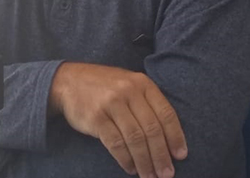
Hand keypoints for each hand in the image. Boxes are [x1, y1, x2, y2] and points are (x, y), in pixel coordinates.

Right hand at [49, 63, 187, 177]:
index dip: (175, 137)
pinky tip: (131, 168)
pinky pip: (116, 144)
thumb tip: (168, 138)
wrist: (69, 80)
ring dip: (145, 162)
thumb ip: (147, 103)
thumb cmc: (105, 86)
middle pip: (152, 129)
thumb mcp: (129, 84)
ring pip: (135, 139)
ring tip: (149, 176)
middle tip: (166, 174)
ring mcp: (111, 104)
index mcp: (142, 83)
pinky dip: (126, 160)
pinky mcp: (96, 117)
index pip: (166, 113)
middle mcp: (129, 91)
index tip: (180, 156)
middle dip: (161, 155)